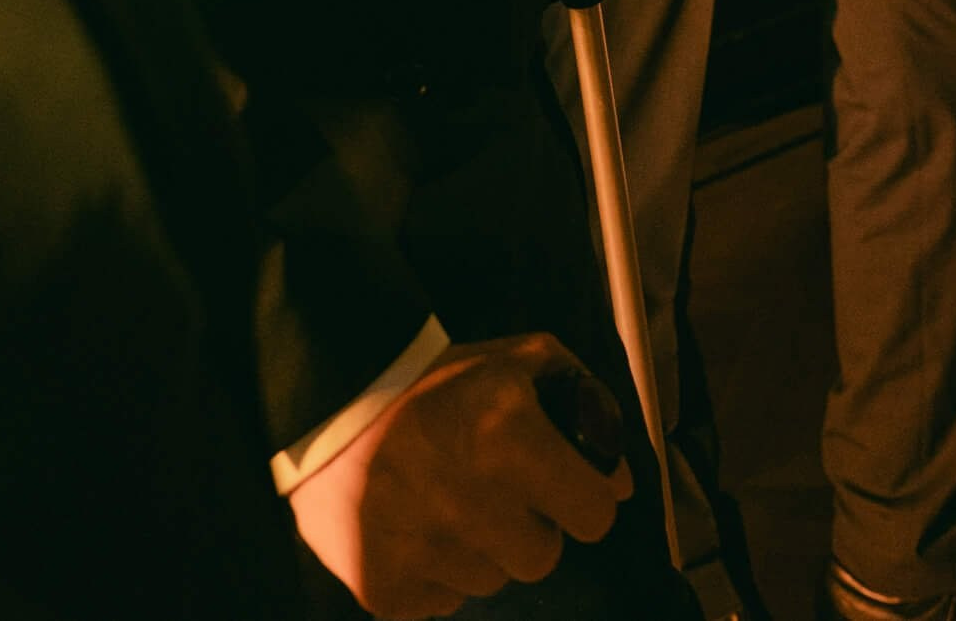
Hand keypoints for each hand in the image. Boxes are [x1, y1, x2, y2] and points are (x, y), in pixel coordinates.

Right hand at [288, 333, 631, 619]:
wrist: (332, 405)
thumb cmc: (438, 380)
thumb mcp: (520, 360)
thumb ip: (585, 404)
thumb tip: (623, 482)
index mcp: (509, 439)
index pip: (594, 514)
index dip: (585, 497)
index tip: (565, 483)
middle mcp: (471, 503)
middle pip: (543, 557)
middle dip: (532, 527)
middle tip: (500, 491)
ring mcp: (425, 554)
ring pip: (492, 582)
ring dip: (483, 550)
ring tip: (451, 502)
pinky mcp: (386, 592)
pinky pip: (444, 604)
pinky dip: (438, 574)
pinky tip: (419, 528)